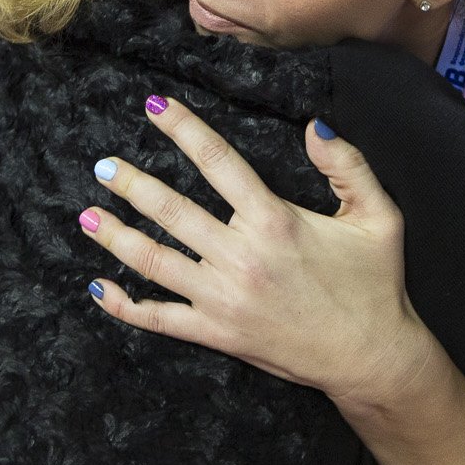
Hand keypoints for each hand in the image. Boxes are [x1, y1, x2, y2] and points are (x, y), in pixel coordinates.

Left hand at [78, 95, 427, 410]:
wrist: (372, 358)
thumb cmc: (375, 285)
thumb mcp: (378, 216)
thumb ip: (348, 167)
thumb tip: (314, 126)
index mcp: (274, 221)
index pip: (218, 163)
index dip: (184, 130)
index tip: (156, 107)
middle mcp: (240, 257)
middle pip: (171, 210)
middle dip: (131, 184)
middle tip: (102, 166)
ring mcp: (223, 299)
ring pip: (154, 262)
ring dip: (115, 237)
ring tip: (86, 215)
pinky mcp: (217, 334)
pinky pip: (159, 319)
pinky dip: (124, 305)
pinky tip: (97, 287)